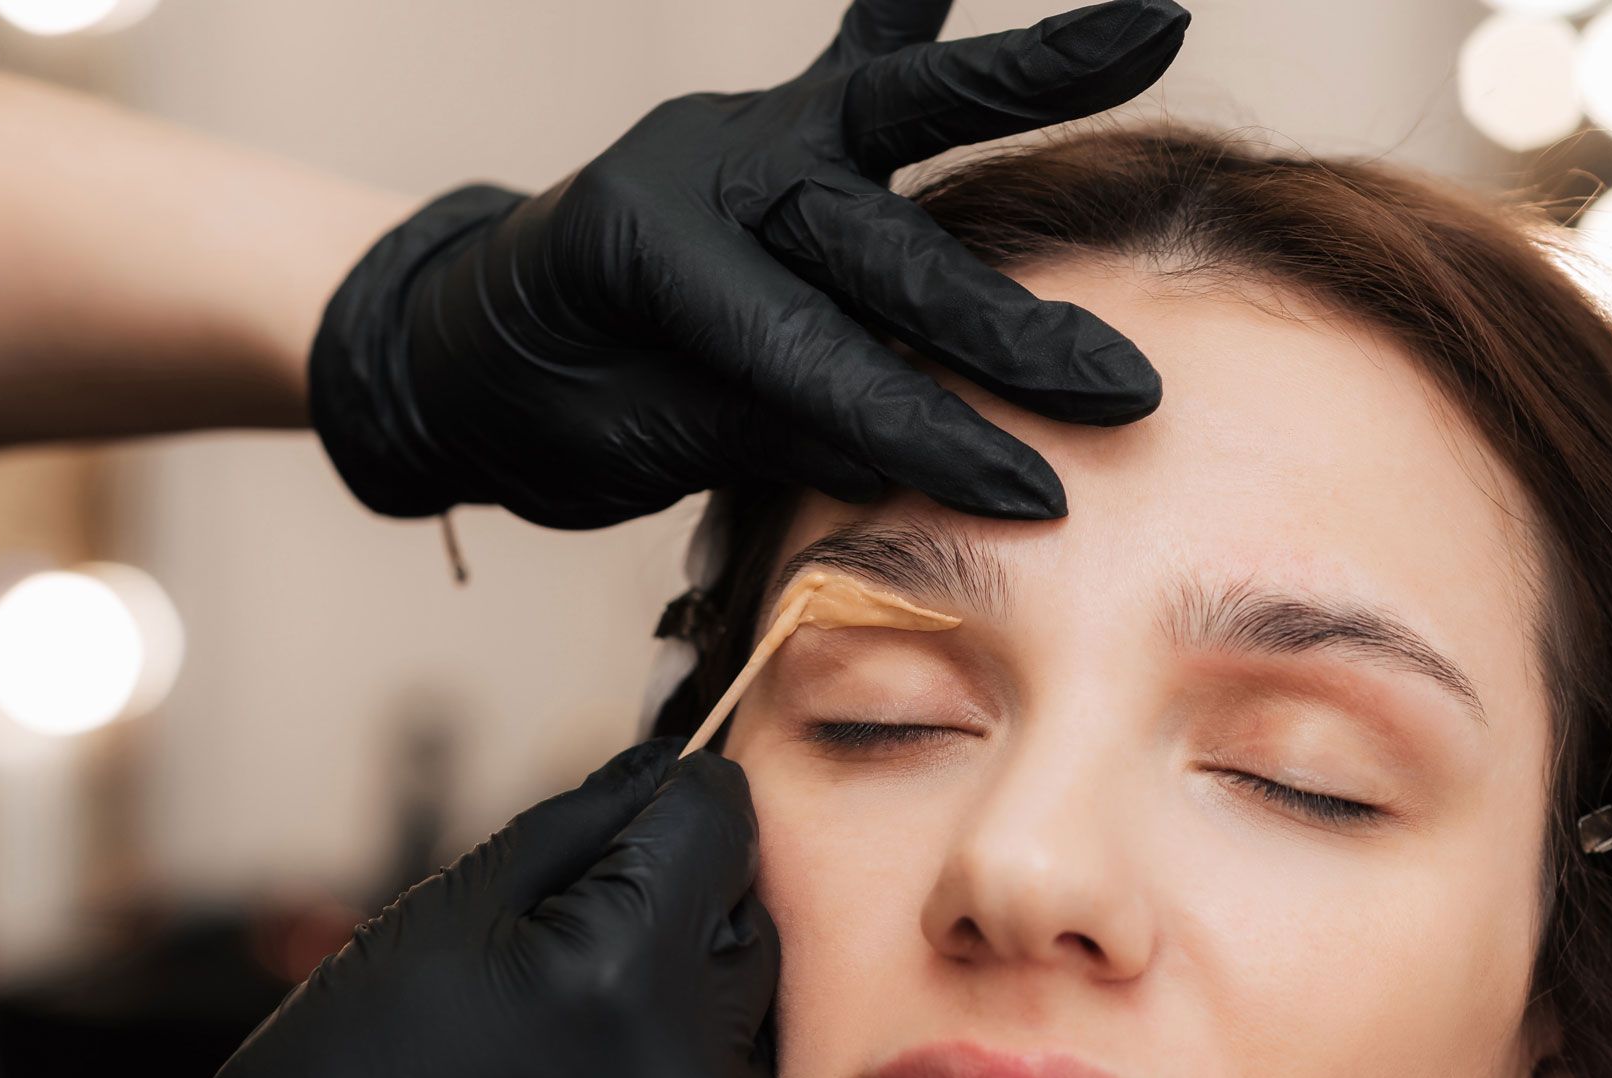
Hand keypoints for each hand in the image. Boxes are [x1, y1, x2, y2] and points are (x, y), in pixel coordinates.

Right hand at [0, 737, 778, 1077]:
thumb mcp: (440, 916)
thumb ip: (581, 824)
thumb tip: (676, 765)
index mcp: (616, 972)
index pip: (720, 829)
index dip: (678, 815)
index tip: (651, 829)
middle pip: (749, 938)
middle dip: (683, 933)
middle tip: (580, 980)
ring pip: (754, 1049)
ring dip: (693, 1040)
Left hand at [309, 0, 1189, 527]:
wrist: (460, 344)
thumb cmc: (533, 408)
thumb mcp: (630, 443)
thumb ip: (760, 427)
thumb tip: (898, 446)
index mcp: (649, 248)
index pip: (811, 354)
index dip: (919, 430)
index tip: (1028, 494)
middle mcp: (707, 166)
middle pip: (880, 247)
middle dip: (1004, 327)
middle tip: (1121, 388)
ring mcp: (743, 132)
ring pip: (900, 108)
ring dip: (1027, 75)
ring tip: (1150, 28)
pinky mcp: (766, 127)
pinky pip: (856, 59)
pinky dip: (916, 6)